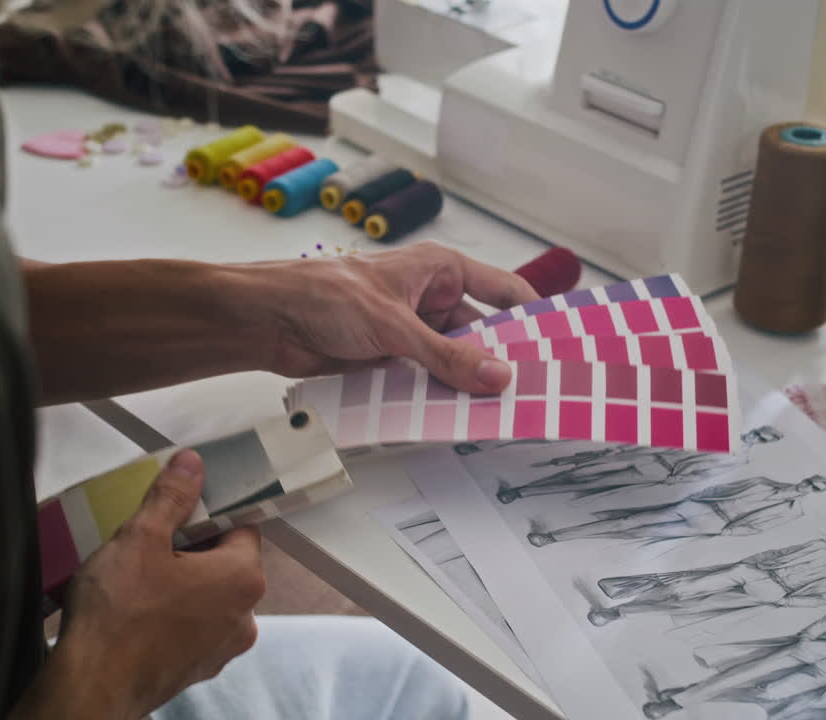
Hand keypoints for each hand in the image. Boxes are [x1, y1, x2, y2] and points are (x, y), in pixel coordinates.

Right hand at [13, 450, 265, 719]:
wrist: (92, 687)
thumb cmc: (120, 612)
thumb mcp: (141, 538)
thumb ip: (172, 497)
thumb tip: (193, 464)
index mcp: (243, 577)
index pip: (241, 527)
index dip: (208, 513)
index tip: (177, 511)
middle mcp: (245, 616)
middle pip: (225, 563)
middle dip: (190, 548)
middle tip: (148, 543)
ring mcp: (222, 648)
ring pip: (207, 597)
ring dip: (180, 583)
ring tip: (137, 578)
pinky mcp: (197, 669)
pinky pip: (191, 627)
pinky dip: (171, 615)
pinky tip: (136, 611)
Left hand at [244, 242, 539, 392]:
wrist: (267, 321)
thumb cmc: (322, 295)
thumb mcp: (395, 325)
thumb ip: (447, 355)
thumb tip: (498, 376)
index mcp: (440, 270)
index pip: (504, 291)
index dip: (532, 317)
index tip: (558, 348)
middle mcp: (430, 298)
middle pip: (481, 333)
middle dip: (500, 361)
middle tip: (531, 394)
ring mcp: (411, 332)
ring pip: (454, 361)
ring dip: (467, 384)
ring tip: (499, 414)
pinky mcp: (391, 361)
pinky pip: (426, 381)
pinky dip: (438, 398)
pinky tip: (456, 419)